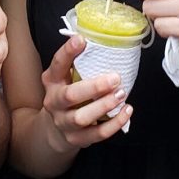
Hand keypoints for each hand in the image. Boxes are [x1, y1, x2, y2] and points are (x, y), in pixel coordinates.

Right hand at [40, 35, 131, 150]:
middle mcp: (54, 101)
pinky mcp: (76, 138)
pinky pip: (96, 134)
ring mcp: (64, 122)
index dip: (68, 52)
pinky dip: (114, 124)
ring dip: (104, 106)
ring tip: (122, 95)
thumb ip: (79, 62)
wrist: (56, 129)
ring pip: (82, 117)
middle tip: (115, 78)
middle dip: (94, 87)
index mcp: (52, 80)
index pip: (57, 64)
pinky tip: (126, 111)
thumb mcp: (66, 76)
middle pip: (70, 96)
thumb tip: (104, 41)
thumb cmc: (68, 94)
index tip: (82, 40)